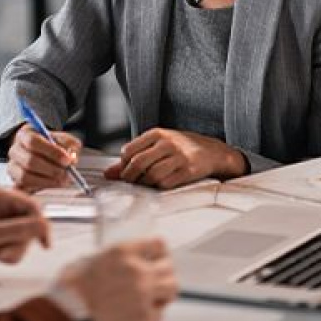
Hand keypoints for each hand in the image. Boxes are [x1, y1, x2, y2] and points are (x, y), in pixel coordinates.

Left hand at [0, 186, 49, 269]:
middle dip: (20, 242)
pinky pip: (14, 241)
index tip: (44, 244)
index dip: (41, 225)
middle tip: (4, 252)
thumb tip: (44, 224)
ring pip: (23, 234)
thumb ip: (19, 229)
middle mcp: (0, 203)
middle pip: (29, 222)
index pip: (32, 206)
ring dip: (14, 249)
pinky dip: (8, 250)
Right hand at [6, 124, 82, 192]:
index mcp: (25, 135)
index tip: (67, 160)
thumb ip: (70, 145)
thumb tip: (71, 158)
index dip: (51, 152)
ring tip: (62, 180)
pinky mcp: (15, 182)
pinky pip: (25, 188)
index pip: (33, 141)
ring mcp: (13, 167)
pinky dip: (40, 187)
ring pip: (25, 177)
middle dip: (51, 169)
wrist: (45, 155)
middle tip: (67, 173)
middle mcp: (15, 150)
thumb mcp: (64, 140)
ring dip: (47, 181)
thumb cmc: (53, 146)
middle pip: (29, 161)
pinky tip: (52, 183)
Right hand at [56, 237, 176, 320]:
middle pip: (169, 268)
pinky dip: (152, 312)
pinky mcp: (145, 317)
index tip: (157, 256)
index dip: (157, 251)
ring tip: (153, 295)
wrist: (68, 313)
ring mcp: (144, 294)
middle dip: (164, 272)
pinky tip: (139, 311)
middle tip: (157, 277)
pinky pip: (159, 313)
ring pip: (172, 289)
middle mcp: (138, 271)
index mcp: (123, 252)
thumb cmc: (73, 287)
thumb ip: (114, 258)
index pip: (157, 245)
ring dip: (163, 291)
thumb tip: (125, 261)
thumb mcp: (91, 259)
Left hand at [104, 128, 247, 188]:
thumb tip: (108, 174)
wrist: (213, 151)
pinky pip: (167, 183)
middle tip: (130, 182)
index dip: (123, 164)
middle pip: (138, 163)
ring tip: (145, 184)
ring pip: (151, 175)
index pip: (128, 150)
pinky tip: (160, 185)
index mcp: (156, 134)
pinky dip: (159, 187)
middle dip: (129, 177)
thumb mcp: (156, 146)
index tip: (125, 171)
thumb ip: (133, 158)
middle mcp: (167, 143)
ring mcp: (179, 156)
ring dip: (144, 184)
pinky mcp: (189, 170)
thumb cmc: (179, 149)